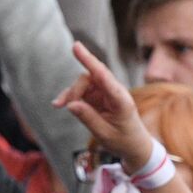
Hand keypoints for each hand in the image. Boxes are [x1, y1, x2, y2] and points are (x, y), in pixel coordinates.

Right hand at [52, 41, 152, 170]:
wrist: (134, 145)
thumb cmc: (123, 140)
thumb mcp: (104, 134)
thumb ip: (88, 118)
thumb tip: (70, 104)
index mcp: (121, 100)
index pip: (104, 76)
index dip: (89, 60)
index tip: (76, 46)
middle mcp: (114, 91)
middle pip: (90, 77)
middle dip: (74, 89)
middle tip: (62, 105)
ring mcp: (106, 91)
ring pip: (83, 82)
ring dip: (71, 93)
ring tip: (59, 106)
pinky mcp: (99, 95)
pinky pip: (81, 90)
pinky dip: (71, 97)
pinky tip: (59, 104)